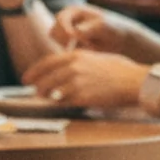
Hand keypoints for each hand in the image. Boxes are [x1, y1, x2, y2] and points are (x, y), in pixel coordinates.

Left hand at [22, 50, 148, 107]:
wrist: (133, 81)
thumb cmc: (120, 69)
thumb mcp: (97, 57)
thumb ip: (80, 61)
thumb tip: (69, 67)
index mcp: (76, 55)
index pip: (47, 63)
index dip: (34, 71)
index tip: (27, 78)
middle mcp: (73, 68)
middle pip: (46, 79)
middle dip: (38, 86)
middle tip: (34, 91)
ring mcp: (76, 83)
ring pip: (51, 92)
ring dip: (46, 96)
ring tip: (46, 99)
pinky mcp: (81, 97)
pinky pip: (63, 102)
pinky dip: (59, 103)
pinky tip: (59, 104)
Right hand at [51, 5, 159, 62]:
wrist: (120, 41)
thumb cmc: (115, 29)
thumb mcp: (104, 27)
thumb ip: (90, 28)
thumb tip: (76, 31)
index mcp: (74, 10)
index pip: (61, 19)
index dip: (68, 31)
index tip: (80, 41)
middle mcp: (67, 20)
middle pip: (54, 31)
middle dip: (66, 42)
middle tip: (84, 48)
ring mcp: (66, 32)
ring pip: (56, 43)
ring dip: (67, 49)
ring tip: (86, 51)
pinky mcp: (68, 45)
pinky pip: (61, 51)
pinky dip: (70, 56)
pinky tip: (85, 57)